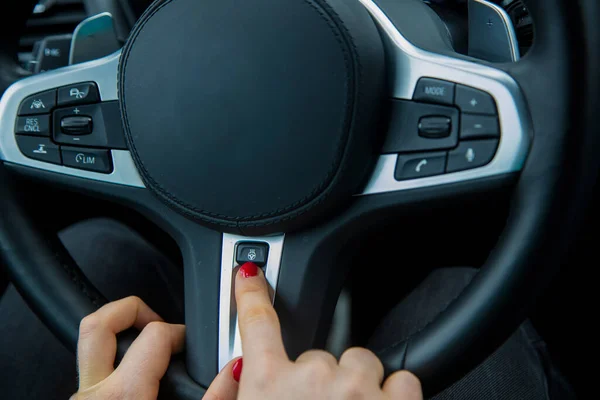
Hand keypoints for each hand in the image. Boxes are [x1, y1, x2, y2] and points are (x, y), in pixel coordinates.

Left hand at [72, 296, 238, 399]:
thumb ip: (214, 396)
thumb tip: (236, 370)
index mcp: (123, 393)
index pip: (155, 334)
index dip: (180, 332)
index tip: (190, 341)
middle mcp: (94, 391)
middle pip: (100, 323)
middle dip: (131, 309)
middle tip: (156, 317)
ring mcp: (83, 396)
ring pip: (91, 344)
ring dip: (119, 332)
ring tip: (143, 339)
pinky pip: (94, 368)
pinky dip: (115, 359)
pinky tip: (134, 371)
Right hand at [205, 262, 422, 399]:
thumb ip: (229, 399)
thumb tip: (237, 374)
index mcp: (268, 386)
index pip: (255, 322)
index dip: (251, 292)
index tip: (251, 274)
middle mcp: (312, 377)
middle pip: (320, 354)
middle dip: (323, 383)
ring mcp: (356, 388)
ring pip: (362, 362)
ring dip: (360, 387)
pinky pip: (403, 380)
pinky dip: (397, 398)